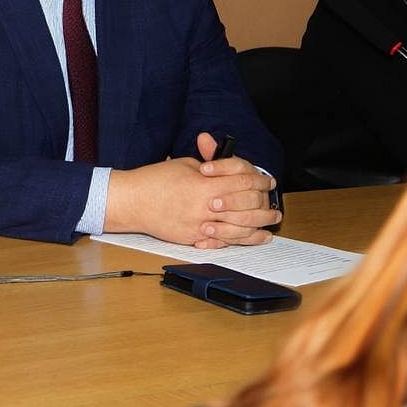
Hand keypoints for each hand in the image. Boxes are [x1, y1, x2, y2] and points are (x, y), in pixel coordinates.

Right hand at [105, 133, 280, 248]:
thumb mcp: (185, 164)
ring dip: (259, 225)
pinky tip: (251, 238)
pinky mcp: (192, 238)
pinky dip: (240, 240)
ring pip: (238, 228)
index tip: (268, 181)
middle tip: (274, 203)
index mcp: (205, 185)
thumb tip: (229, 170)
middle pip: (246, 207)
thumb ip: (210, 167)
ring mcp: (199, 226)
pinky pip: (222, 242)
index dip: (259, 180)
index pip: (242, 182)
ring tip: (271, 223)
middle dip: (264, 204)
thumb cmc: (155, 179)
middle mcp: (205, 207)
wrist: (132, 201)